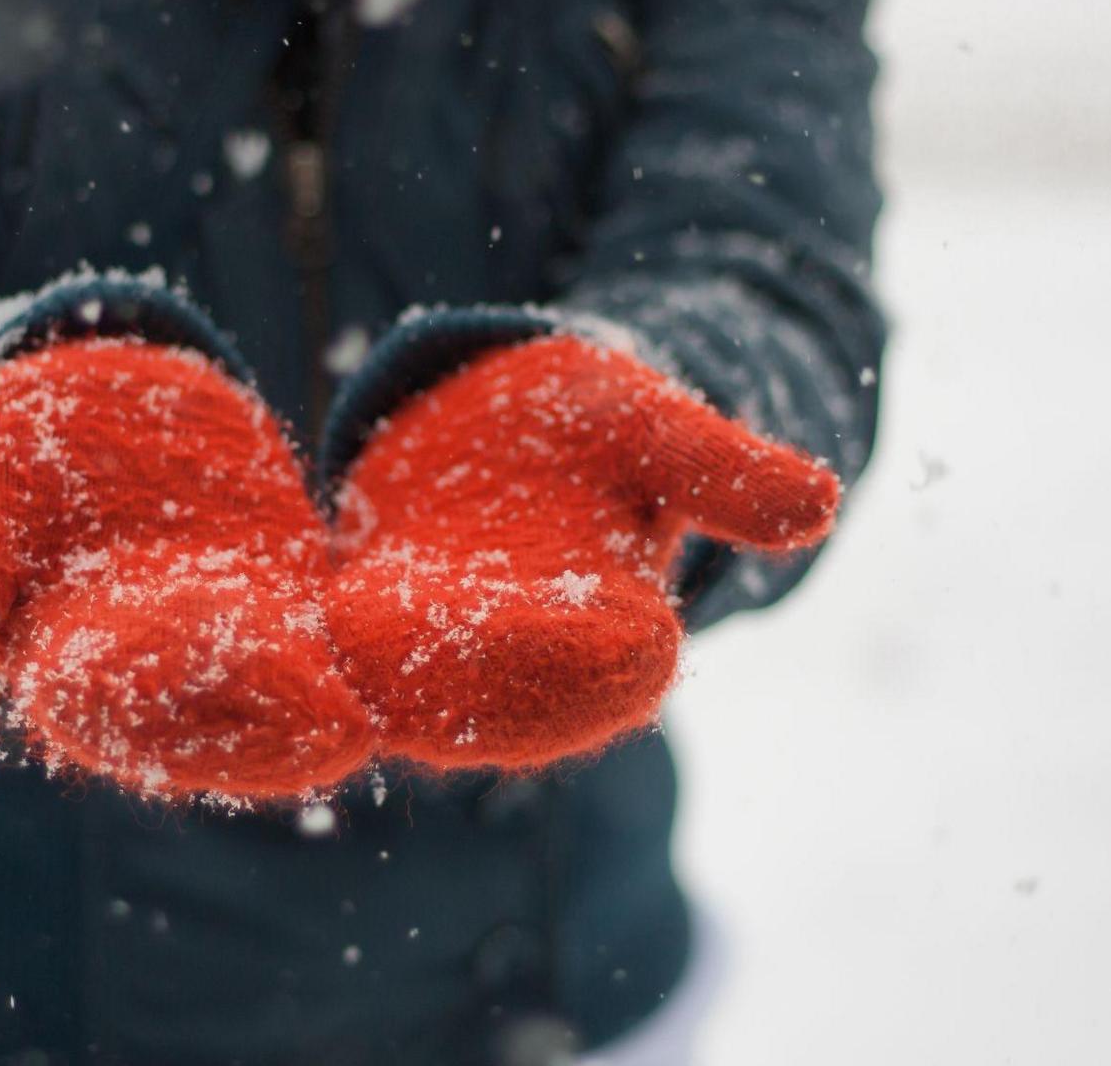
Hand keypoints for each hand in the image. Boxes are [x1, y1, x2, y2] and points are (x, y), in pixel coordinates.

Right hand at [0, 340, 372, 799]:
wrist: (86, 409)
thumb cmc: (9, 460)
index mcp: (78, 674)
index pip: (130, 707)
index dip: (189, 702)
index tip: (245, 700)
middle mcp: (172, 680)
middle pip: (233, 711)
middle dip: (288, 718)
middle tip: (350, 726)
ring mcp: (245, 642)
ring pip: (307, 678)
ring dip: (355, 688)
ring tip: (412, 688)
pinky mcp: (302, 600)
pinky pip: (354, 623)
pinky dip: (399, 628)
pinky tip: (467, 619)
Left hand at [326, 335, 837, 769]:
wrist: (503, 418)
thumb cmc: (602, 426)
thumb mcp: (659, 431)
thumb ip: (726, 474)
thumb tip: (821, 505)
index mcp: (622, 635)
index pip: (613, 670)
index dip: (588, 660)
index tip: (568, 641)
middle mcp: (531, 667)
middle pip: (503, 692)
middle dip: (463, 680)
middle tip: (429, 659)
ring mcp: (446, 658)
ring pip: (418, 683)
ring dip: (382, 674)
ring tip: (345, 645)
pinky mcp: (371, 627)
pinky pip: (345, 647)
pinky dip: (323, 643)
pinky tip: (290, 625)